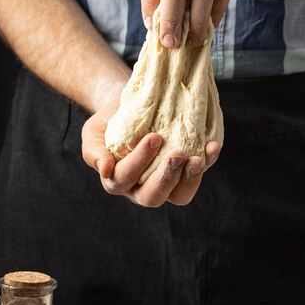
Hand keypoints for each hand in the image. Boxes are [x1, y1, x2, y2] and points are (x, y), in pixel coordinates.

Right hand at [82, 99, 220, 206]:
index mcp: (116, 181)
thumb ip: (93, 151)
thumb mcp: (93, 132)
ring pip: (178, 196)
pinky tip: (211, 147)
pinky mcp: (184, 175)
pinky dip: (207, 163)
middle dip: (166, 177)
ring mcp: (164, 184)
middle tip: (178, 153)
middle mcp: (139, 189)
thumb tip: (105, 169)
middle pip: (152, 197)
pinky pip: (196, 177)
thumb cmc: (110, 121)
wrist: (131, 108)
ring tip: (197, 158)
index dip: (140, 161)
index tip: (154, 137)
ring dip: (190, 179)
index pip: (124, 178)